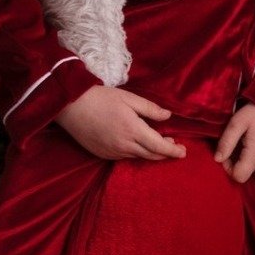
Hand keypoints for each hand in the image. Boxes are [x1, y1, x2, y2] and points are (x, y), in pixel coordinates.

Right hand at [56, 85, 184, 160]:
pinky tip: (138, 144)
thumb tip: (168, 116)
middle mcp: (123, 145)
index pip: (159, 146)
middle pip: (150, 155)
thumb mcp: (129, 98)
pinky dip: (136, 152)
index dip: (173, 150)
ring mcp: (111, 152)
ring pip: (137, 156)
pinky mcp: (102, 154)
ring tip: (159, 143)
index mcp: (133, 130)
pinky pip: (124, 156)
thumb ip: (150, 109)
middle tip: (176, 147)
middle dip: (165, 153)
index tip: (183, 152)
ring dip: (151, 152)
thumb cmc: (101, 98)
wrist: (71, 106)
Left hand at [215, 103, 254, 182]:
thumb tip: (217, 159)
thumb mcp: (238, 122)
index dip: (229, 168)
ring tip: (251, 138)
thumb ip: (226, 142)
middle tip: (239, 140)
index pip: (238, 176)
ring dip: (249, 157)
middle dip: (238, 160)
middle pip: (247, 171)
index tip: (228, 153)